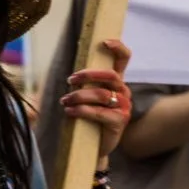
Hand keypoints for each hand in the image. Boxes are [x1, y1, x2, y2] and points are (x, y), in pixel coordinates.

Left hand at [59, 38, 134, 158]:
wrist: (94, 147)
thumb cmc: (89, 119)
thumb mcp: (88, 98)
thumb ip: (86, 84)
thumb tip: (71, 75)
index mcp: (117, 82)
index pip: (124, 59)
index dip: (118, 47)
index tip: (104, 42)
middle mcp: (124, 91)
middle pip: (110, 75)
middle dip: (87, 75)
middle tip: (70, 80)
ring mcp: (124, 106)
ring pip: (101, 94)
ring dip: (78, 96)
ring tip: (65, 101)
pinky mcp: (119, 121)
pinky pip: (99, 112)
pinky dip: (81, 110)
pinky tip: (69, 112)